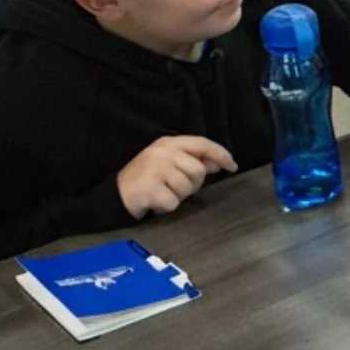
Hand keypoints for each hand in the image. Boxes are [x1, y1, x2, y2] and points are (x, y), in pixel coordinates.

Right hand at [117, 135, 236, 217]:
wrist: (117, 193)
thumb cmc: (148, 177)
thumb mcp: (170, 163)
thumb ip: (193, 160)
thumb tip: (219, 164)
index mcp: (169, 143)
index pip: (202, 144)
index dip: (221, 154)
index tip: (233, 166)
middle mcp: (162, 152)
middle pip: (198, 170)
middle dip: (193, 183)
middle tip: (175, 186)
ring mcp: (155, 169)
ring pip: (187, 187)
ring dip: (179, 196)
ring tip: (164, 192)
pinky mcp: (149, 188)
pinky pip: (174, 202)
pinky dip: (167, 206)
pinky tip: (156, 201)